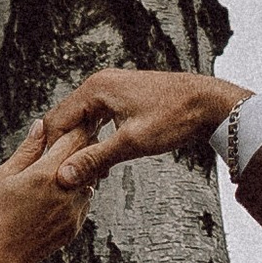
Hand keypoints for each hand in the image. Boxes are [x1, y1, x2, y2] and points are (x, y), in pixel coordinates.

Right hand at [0, 115, 95, 262]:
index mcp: (47, 173)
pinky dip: (73, 194)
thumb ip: (27, 150)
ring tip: (57, 172)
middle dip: (80, 146)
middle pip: (86, 157)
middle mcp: (68, 191)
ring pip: (86, 180)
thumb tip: (42, 126)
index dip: (78, 124)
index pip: (75, 137)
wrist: (0, 261)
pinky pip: (81, 201)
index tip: (78, 117)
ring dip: (77, 172)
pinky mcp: (75, 225)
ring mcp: (74, 210)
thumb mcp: (3, 177)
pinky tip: (52, 197)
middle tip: (71, 138)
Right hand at [37, 65, 241, 183]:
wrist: (210, 104)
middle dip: (66, 149)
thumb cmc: (175, 118)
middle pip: (66, 120)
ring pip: (83, 121)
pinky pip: (98, 119)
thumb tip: (63, 176)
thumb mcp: (131, 143)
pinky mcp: (123, 97)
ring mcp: (112, 89)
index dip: (51, 150)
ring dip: (82, 147)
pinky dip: (97, 139)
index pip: (56, 120)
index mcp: (96, 88)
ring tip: (86, 174)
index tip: (51, 175)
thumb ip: (94, 159)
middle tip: (68, 178)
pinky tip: (103, 162)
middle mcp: (100, 83)